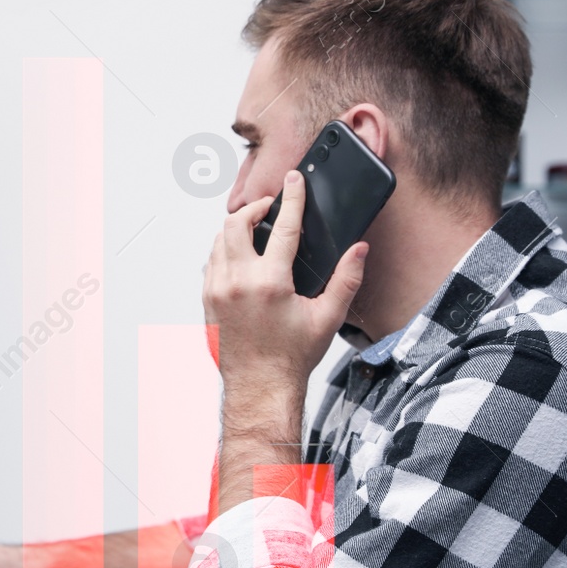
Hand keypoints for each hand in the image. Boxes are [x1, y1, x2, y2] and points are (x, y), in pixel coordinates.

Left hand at [203, 170, 367, 417]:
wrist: (259, 387)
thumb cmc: (291, 357)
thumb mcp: (328, 318)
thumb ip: (346, 279)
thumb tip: (359, 250)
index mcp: (270, 283)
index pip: (283, 227)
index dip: (292, 198)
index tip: (294, 180)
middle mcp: (237, 282)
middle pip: (236, 223)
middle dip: (255, 208)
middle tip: (271, 208)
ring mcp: (217, 291)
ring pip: (218, 240)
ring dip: (236, 228)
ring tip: (257, 230)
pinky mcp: (207, 300)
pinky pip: (211, 262)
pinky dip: (224, 251)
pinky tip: (241, 256)